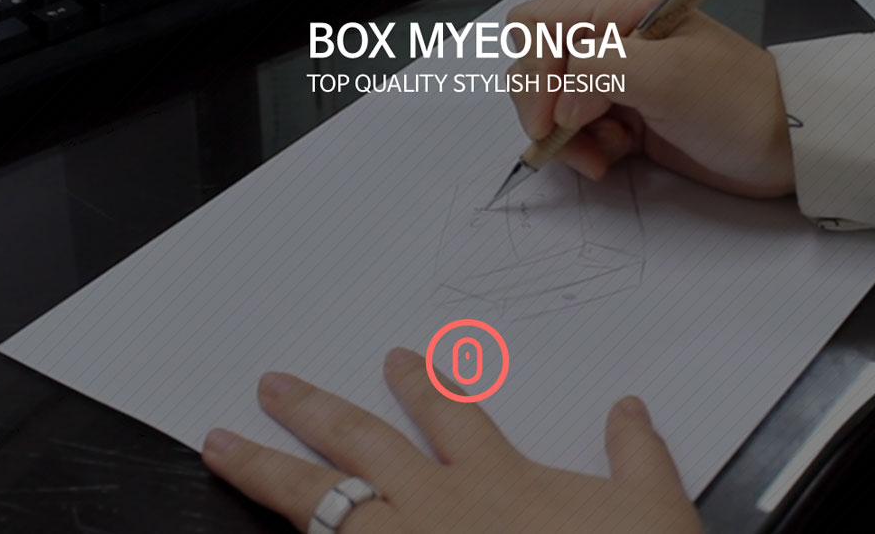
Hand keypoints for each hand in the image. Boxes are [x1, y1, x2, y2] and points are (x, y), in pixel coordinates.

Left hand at [202, 348, 701, 533]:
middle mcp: (437, 507)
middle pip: (361, 443)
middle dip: (314, 408)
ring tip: (220, 444)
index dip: (422, 383)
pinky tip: (255, 528)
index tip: (394, 357)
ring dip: (266, 468)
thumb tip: (630, 406)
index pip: (450, 415)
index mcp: (495, 481)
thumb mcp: (653, 511)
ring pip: (317, 500)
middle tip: (272, 382)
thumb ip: (638, 455)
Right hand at [507, 0, 794, 198]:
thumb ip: (597, 71)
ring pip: (551, 104)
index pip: (536, 25)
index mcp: (618, 11)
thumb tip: (562, 105)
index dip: (533, 70)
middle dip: (545, 108)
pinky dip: (584, 149)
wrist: (784, 146)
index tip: (554, 116)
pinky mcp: (622, 115)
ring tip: (601, 154)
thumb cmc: (736, 102)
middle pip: (535, 66)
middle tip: (572, 139)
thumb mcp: (667, 75)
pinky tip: (613, 158)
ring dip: (565, 136)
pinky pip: (575, 131)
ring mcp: (615, 80)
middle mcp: (610, 40)